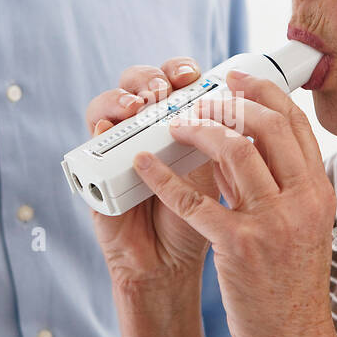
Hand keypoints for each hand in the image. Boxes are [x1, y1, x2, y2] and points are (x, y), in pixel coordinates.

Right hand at [83, 56, 221, 296]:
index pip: (176, 80)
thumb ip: (231, 142)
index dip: (183, 70)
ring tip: (139, 106)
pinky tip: (108, 127)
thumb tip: (246, 101)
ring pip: (112, 102)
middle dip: (154, 76)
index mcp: (183, 125)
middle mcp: (149, 130)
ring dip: (123, 95)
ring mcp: (121, 148)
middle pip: (142, 82)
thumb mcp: (225, 177)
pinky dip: (98, 128)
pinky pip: (90, 141)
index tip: (197, 76)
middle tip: (165, 88)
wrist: (172, 266)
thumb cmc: (205, 222)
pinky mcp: (96, 170)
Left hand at [131, 69, 336, 336]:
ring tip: (175, 124)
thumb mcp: (299, 229)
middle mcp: (302, 202)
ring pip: (235, 150)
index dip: (263, 93)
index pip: (295, 125)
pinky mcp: (239, 246)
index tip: (235, 78)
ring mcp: (273, 224)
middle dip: (229, 101)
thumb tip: (235, 147)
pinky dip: (164, 178)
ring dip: (200, 128)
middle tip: (200, 95)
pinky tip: (143, 165)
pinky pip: (195, 200)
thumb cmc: (290, 288)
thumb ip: (275, 188)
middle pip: (268, 126)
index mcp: (319, 193)